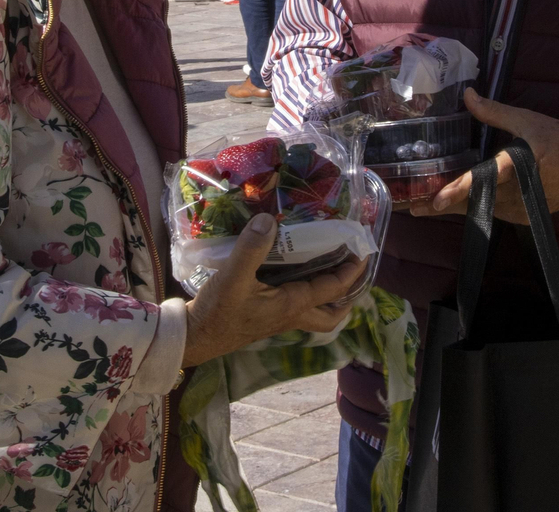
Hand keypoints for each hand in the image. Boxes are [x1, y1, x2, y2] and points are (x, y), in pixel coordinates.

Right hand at [180, 213, 364, 367]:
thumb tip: (270, 219)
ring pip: (315, 315)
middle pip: (330, 315)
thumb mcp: (233, 277)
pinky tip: (293, 276)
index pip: (332, 289)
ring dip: (328, 300)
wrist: (195, 338)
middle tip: (352, 272)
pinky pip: (296, 308)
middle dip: (347, 296)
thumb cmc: (217, 312)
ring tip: (330, 273)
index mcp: (292, 305)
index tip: (363, 251)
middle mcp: (290, 316)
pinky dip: (305, 295)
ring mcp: (277, 320)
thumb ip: (252, 248)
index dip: (351, 271)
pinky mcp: (264, 318)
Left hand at [410, 87, 558, 223]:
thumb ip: (493, 111)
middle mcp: (517, 192)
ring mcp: (521, 209)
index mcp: (517, 165)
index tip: (436, 200)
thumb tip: (468, 94)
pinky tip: (457, 203)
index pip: (484, 179)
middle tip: (413, 206)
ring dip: (458, 206)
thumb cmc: (556, 140)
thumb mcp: (526, 120)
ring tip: (425, 205)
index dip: (459, 190)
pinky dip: (477, 207)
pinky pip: (493, 212)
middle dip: (444, 204)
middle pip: (475, 201)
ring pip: (482, 209)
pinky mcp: (522, 217)